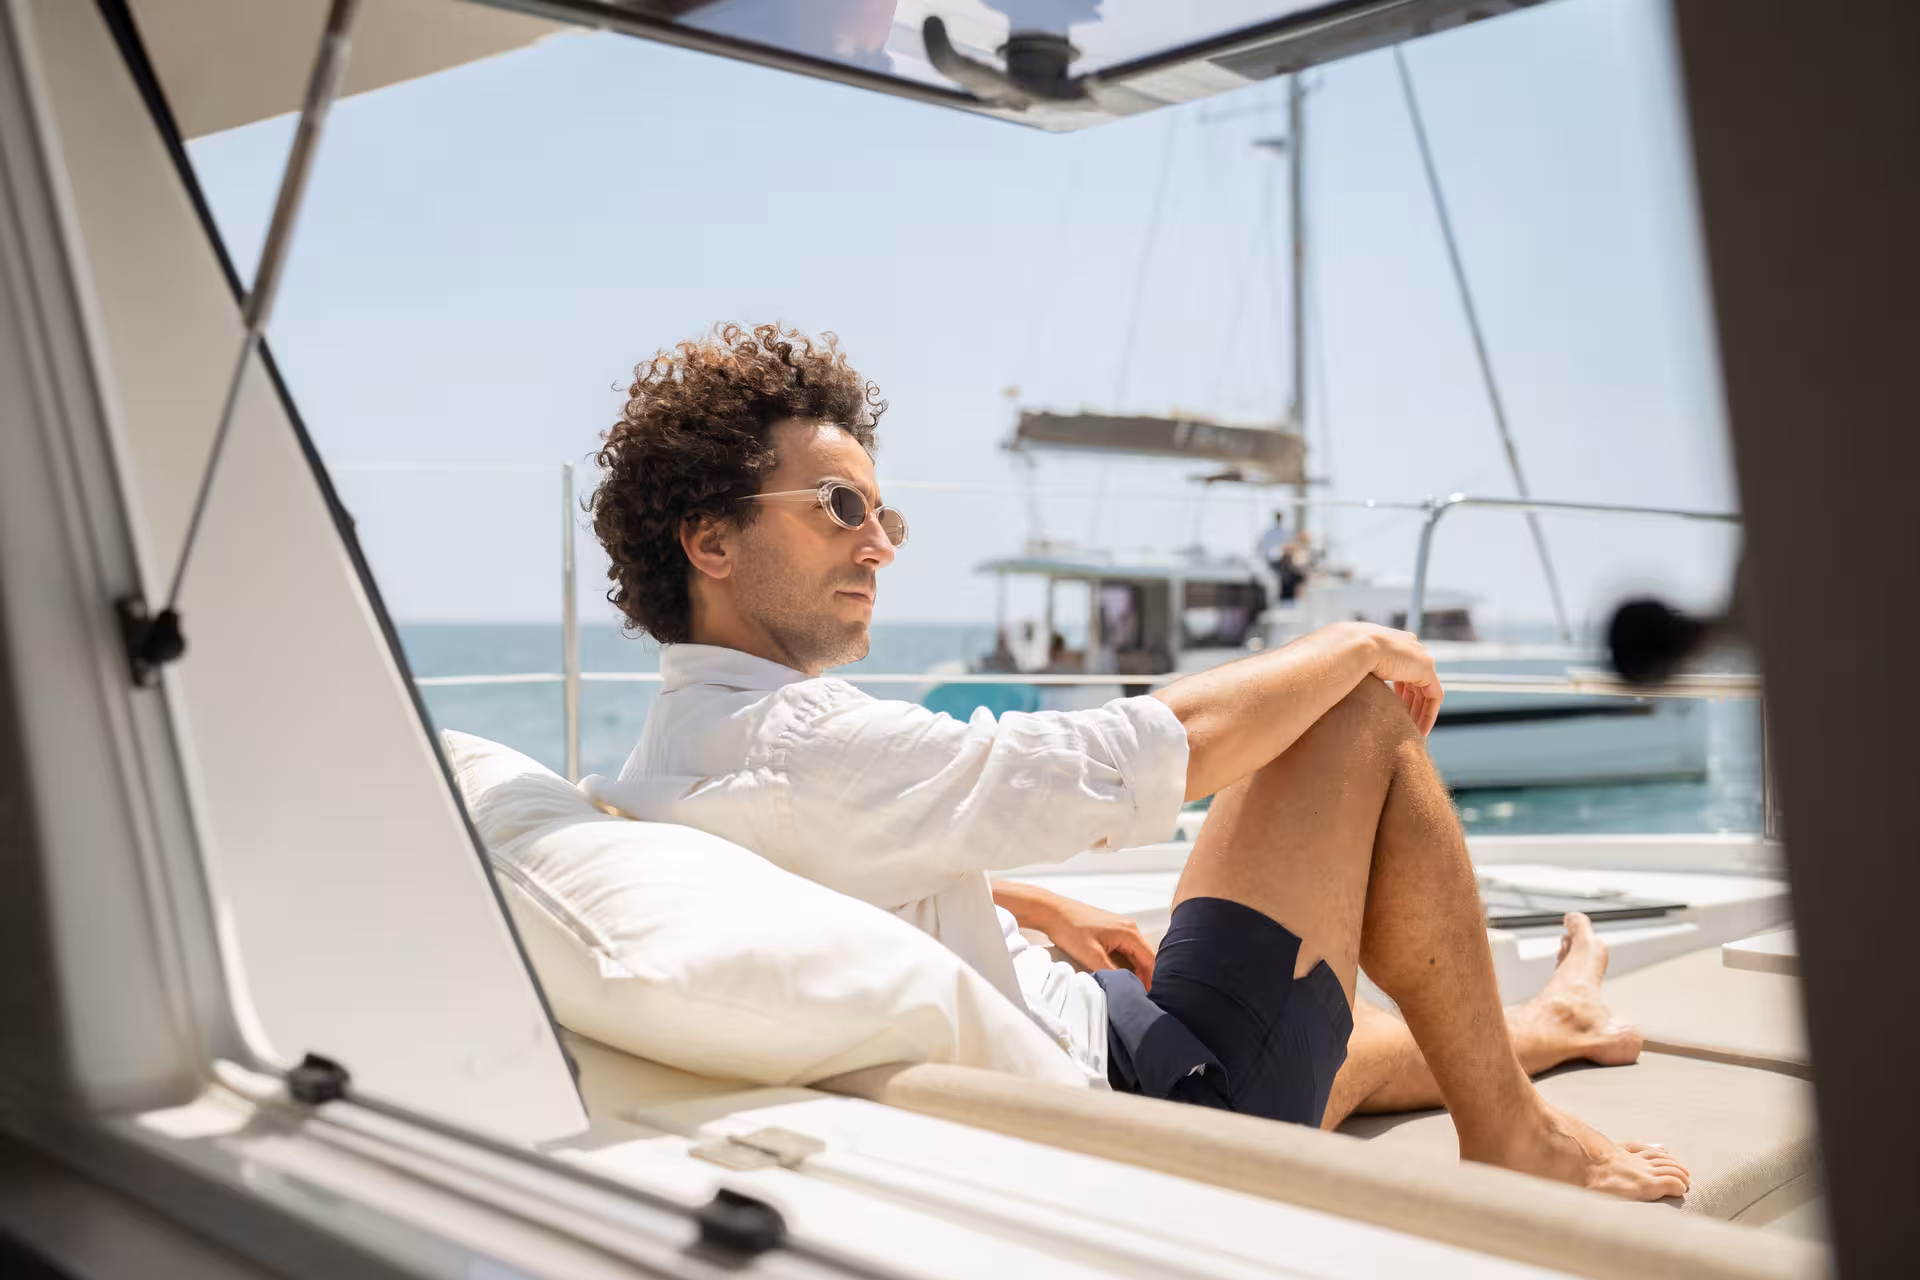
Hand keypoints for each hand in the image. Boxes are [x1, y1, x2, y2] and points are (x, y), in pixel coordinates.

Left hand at [1031, 894, 1156, 987]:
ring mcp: (1121, 929)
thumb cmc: (1070, 928)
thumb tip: (1126, 987)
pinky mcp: (1111, 931)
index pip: (1150, 960)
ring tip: (1127, 990)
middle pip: (1144, 958)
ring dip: (1132, 972)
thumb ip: (1112, 973)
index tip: (1148, 997)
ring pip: (1134, 955)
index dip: (1151, 980)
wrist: (1052, 912)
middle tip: (1137, 997)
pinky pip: (1124, 950)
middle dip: (1143, 978)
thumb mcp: (1091, 956)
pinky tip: (1116, 976)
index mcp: (1129, 932)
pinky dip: (1123, 964)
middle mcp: (1130, 928)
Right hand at [1350, 622, 1443, 735]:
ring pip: (1425, 690)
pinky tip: (1421, 730)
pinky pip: (1434, 696)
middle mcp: (1408, 647)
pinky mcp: (1426, 670)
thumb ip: (1349, 670)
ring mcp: (1418, 657)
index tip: (1390, 705)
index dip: (1397, 689)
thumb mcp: (1346, 662)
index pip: (1401, 667)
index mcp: (1390, 641)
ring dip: (1419, 712)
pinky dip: (1429, 713)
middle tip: (1402, 722)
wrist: (1352, 646)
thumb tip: (1335, 684)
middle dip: (1409, 702)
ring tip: (1411, 731)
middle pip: (1415, 680)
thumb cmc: (1340, 654)